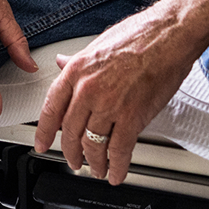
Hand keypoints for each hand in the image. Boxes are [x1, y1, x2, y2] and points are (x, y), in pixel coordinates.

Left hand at [34, 4, 202, 184]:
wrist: (168, 35)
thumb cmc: (138, 35)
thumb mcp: (96, 45)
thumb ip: (76, 61)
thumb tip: (61, 62)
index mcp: (76, 71)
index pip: (51, 108)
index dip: (43, 131)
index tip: (40, 144)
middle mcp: (88, 90)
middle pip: (70, 131)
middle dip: (70, 152)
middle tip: (73, 160)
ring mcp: (109, 105)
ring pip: (93, 144)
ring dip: (94, 162)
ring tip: (95, 168)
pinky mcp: (133, 117)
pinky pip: (119, 150)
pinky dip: (117, 166)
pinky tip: (116, 173)